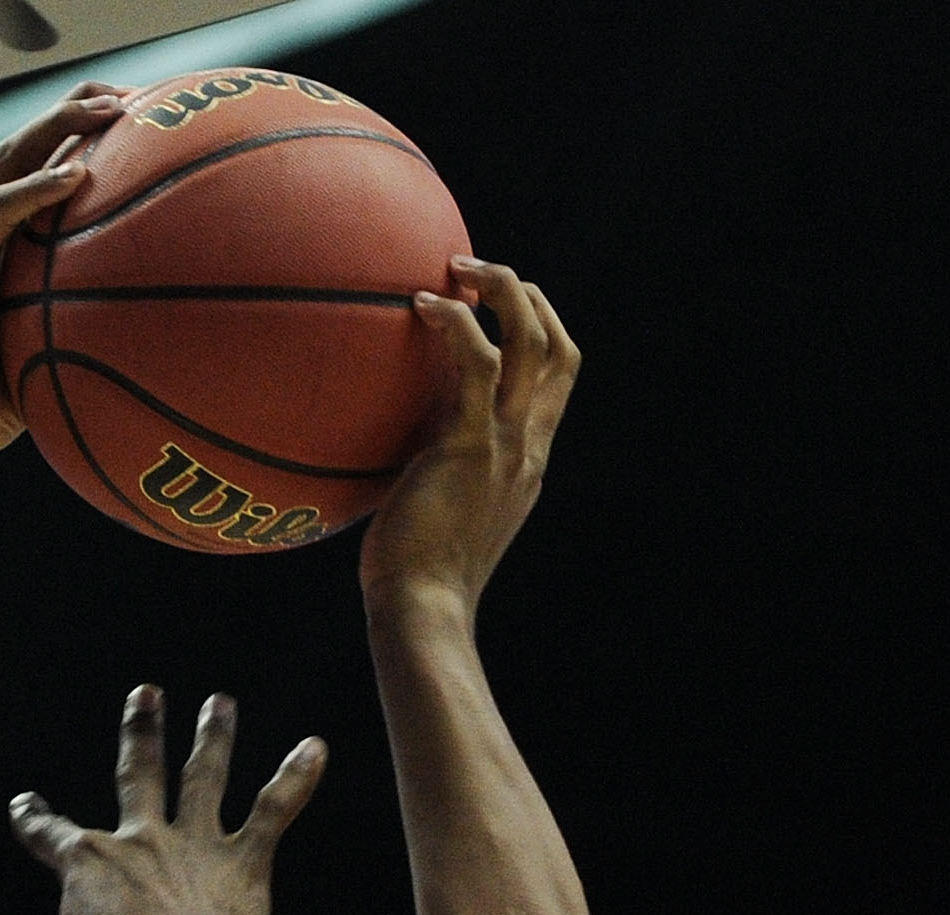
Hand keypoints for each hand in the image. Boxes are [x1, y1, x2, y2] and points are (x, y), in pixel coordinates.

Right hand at [0, 84, 121, 468]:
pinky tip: (78, 174)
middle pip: (23, 147)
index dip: (74, 137)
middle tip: (125, 94)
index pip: (33, 170)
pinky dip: (37, 189)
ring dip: (60, 127)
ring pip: (9, 160)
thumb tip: (145, 333)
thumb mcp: (45, 352)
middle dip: (72, 111)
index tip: (129, 121)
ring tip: (110, 109)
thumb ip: (78, 324)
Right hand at [7, 687, 327, 914]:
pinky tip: (315, 748)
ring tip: (220, 703)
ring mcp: (194, 846)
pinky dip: (295, 780)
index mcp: (89, 865)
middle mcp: (141, 840)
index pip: (50, 835)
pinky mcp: (243, 862)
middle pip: (139, 776)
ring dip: (213, 738)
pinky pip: (273, 812)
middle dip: (141, 732)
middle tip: (147, 695)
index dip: (34, 820)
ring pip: (203, 779)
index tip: (26, 806)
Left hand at [362, 258, 579, 613]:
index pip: (557, 379)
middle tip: (474, 272)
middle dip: (526, 295)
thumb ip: (437, 471)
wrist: (425, 610)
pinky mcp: (471, 445)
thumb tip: (392, 445)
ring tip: (454, 269)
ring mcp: (507, 444)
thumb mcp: (442, 514)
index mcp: (528, 461)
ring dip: (500, 288)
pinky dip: (455, 322)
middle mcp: (529, 447)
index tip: (498, 303)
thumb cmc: (416, 576)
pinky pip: (476, 363)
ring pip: (530, 341)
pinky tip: (418, 305)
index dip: (538, 326)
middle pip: (558, 348)